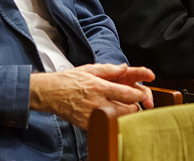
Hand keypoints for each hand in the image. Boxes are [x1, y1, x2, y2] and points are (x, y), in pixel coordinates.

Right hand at [29, 64, 154, 128]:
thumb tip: (125, 67)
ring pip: (118, 120)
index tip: (143, 95)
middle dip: (134, 107)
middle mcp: (97, 102)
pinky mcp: (87, 125)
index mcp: (99, 87)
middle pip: (126, 110)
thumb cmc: (69, 79)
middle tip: (133, 103)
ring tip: (122, 109)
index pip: (126, 94)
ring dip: (124, 115)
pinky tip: (108, 116)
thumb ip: (109, 69)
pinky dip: (110, 122)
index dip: (139, 95)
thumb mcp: (89, 69)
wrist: (50, 93)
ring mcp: (92, 115)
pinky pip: (105, 126)